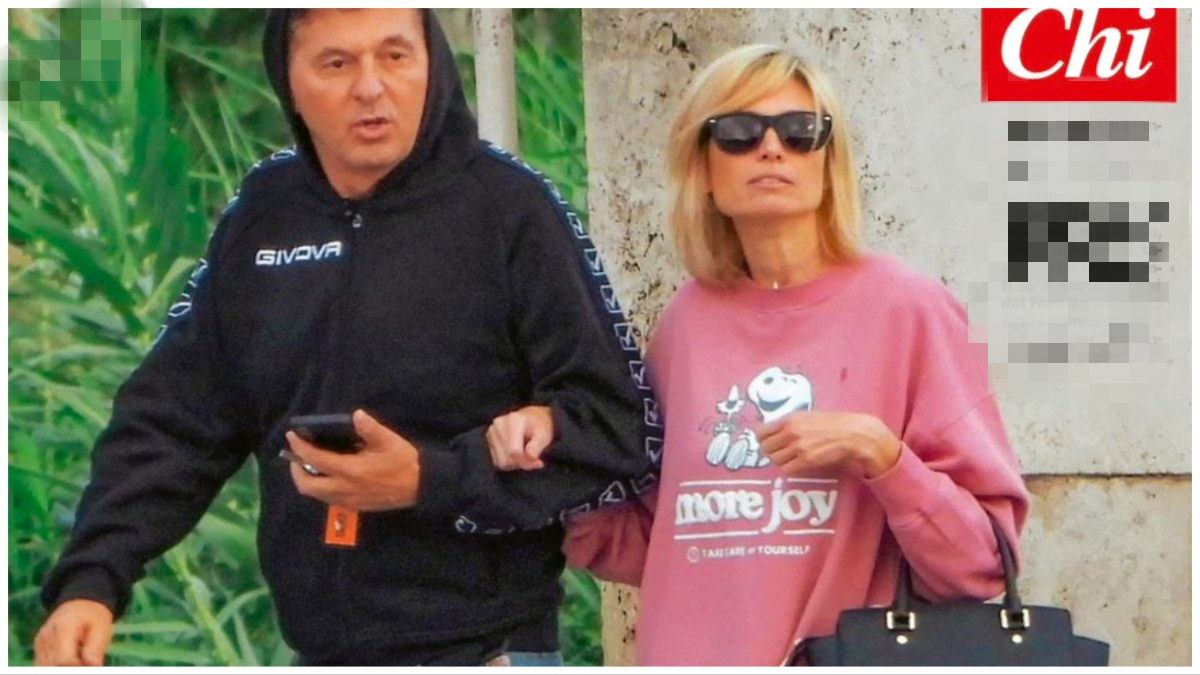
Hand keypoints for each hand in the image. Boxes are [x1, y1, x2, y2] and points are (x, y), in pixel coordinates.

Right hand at [34, 599, 113, 665]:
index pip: (64, 659)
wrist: (79, 604)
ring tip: (79, 657)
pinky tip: (71, 659)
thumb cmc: (93, 617)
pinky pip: (44, 664)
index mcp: (64, 627)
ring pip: (47, 667)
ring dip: (63, 667)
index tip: (91, 663)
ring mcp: (40, 642)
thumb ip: (96, 648)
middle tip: (86, 661)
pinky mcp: (38, 648)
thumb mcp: (102, 629)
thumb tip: (94, 666)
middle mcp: (46, 636)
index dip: (78, 666)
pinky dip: (57, 665)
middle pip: (54, 664)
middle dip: (71, 667)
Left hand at [285, 409, 420, 510]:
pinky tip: (329, 475)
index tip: (292, 436)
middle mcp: (343, 488)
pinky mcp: (353, 506)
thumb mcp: (388, 440)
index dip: (300, 448)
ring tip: (310, 464)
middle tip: (297, 455)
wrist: (420, 487)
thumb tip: (356, 415)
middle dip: (296, 470)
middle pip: (307, 485)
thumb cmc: (403, 462)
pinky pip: (328, 498)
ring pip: (315, 495)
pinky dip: (320, 487)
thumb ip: (369, 428)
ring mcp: (347, 500)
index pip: (315, 459)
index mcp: (350, 470)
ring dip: (307, 480)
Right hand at [486, 405, 553, 470]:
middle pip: (506, 458)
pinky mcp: (489, 438)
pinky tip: (517, 455)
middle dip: (521, 464)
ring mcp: (492, 431)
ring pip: (500, 462)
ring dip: (515, 464)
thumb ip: (536, 447)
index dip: (526, 462)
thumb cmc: (540, 425)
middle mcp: (499, 424)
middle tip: (533, 460)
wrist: (532, 417)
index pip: (514, 451)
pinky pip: (497, 460)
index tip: (538, 463)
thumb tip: (530, 458)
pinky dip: (508, 462)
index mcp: (514, 420)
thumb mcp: (545, 435)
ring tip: (525, 456)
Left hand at [756, 411, 901, 478]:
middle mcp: (791, 433)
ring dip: (780, 461)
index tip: (767, 442)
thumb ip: (790, 423)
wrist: (853, 434)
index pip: (760, 432)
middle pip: (765, 448)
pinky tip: (798, 464)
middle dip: (770, 451)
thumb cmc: (832, 423)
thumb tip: (774, 431)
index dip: (762, 439)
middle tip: (779, 452)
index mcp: (789, 419)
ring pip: (774, 460)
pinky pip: (787, 469)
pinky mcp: (807, 460)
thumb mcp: (808, 416)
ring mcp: (798, 447)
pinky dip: (790, 468)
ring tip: (790, 458)